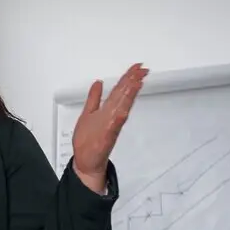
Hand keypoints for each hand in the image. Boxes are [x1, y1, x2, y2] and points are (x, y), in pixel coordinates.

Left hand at [72, 62, 147, 192]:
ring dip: (129, 96)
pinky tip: (122, 111)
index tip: (137, 67)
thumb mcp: (88, 113)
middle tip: (143, 69)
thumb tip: (98, 82)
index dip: (127, 78)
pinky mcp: (105, 138)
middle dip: (132, 82)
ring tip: (137, 82)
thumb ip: (94, 98)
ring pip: (121, 108)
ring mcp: (109, 127)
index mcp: (107, 110)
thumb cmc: (88, 141)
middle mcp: (111, 116)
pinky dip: (117, 119)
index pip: (119, 90)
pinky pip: (113, 127)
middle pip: (123, 96)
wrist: (86, 162)